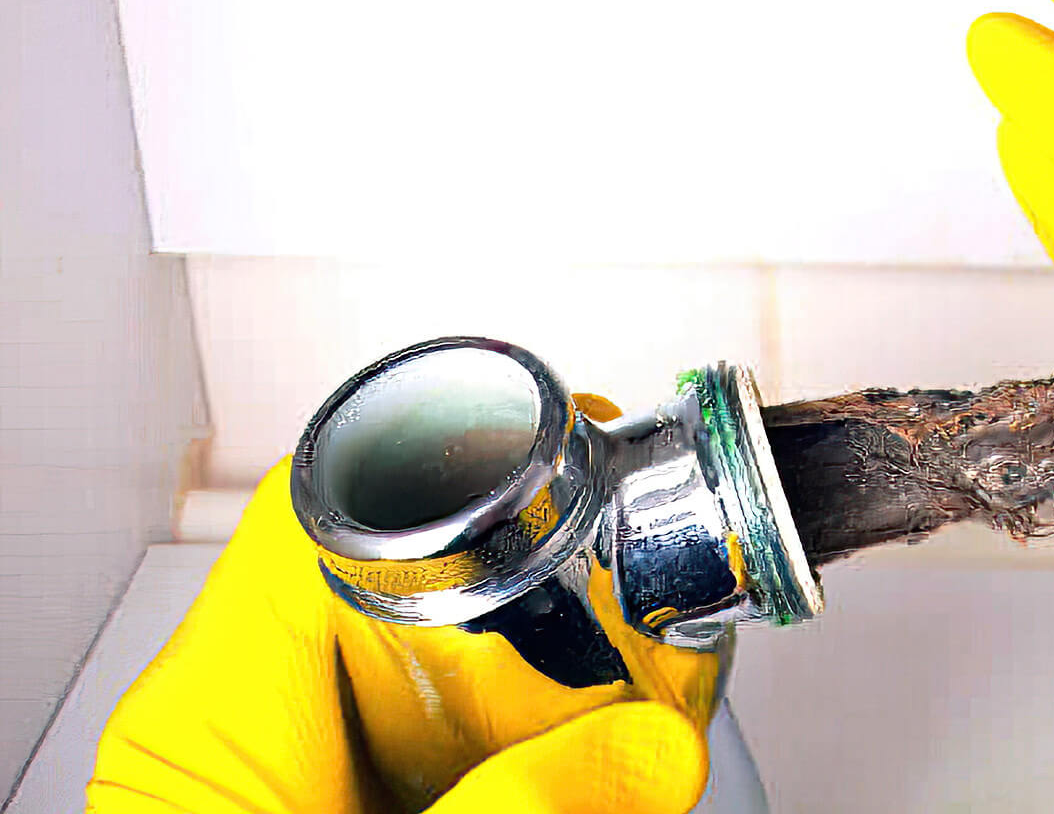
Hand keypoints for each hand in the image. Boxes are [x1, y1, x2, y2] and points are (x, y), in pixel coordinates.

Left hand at [88, 396, 717, 813]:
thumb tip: (651, 745)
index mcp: (216, 714)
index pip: (322, 519)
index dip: (448, 462)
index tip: (570, 458)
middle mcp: (258, 732)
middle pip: (410, 591)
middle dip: (542, 594)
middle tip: (645, 608)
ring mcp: (313, 787)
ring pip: (456, 682)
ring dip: (559, 687)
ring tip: (648, 706)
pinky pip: (472, 760)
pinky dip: (545, 761)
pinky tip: (604, 778)